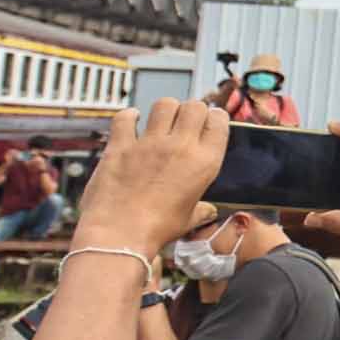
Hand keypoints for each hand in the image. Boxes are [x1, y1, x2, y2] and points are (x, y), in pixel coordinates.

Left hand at [78, 101, 228, 259]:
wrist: (120, 234)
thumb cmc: (157, 230)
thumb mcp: (188, 220)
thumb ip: (200, 210)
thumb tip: (208, 211)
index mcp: (204, 163)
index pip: (218, 121)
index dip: (215, 118)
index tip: (209, 123)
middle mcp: (180, 147)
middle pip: (194, 106)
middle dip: (191, 110)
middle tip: (184, 122)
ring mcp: (149, 143)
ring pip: (164, 104)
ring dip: (166, 109)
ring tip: (160, 120)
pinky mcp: (121, 145)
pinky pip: (126, 117)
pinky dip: (129, 116)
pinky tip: (131, 121)